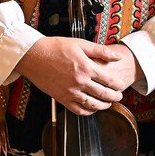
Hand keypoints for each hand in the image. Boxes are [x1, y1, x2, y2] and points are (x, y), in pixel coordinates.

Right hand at [15, 37, 136, 114]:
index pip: (109, 80)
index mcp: (86, 67)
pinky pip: (78, 110)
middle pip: (103, 94)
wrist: (33, 56)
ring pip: (93, 104)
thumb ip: (100, 51)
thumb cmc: (55, 47)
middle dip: (114, 97)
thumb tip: (118, 57)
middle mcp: (80, 81)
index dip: (118, 85)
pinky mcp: (62, 98)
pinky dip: (88, 112)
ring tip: (108, 104)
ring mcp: (70, 92)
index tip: (121, 86)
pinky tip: (92, 109)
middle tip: (119, 97)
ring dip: (103, 106)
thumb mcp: (80, 44)